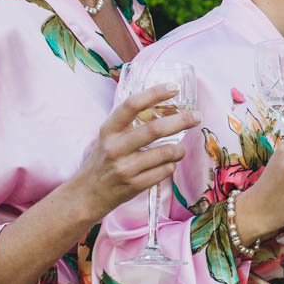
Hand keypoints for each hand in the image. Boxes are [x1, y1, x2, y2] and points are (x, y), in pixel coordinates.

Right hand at [68, 84, 197, 220]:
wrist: (86, 195)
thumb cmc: (102, 161)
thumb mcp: (108, 138)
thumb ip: (129, 124)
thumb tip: (163, 106)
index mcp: (108, 130)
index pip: (132, 105)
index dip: (155, 93)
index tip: (174, 87)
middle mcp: (115, 147)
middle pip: (156, 129)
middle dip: (183, 120)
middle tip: (196, 116)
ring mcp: (125, 168)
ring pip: (166, 153)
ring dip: (180, 149)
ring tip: (180, 149)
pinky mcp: (134, 185)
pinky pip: (165, 171)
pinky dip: (171, 166)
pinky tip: (166, 165)